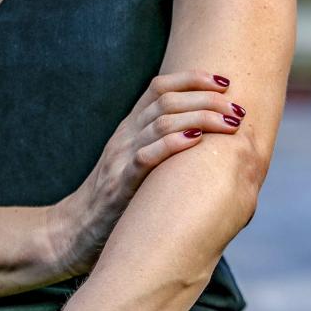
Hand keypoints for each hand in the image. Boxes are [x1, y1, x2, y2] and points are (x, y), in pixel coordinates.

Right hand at [51, 68, 246, 276]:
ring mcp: (121, 157)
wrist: (73, 231)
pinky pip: (146, 156)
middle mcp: (125, 135)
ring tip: (230, 123)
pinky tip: (196, 140)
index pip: (159, 87)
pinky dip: (173, 144)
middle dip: (207, 99)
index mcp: (129, 127)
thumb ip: (160, 146)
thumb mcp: (134, 163)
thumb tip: (207, 138)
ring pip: (162, 122)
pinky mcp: (120, 184)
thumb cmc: (114, 200)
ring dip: (202, 118)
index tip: (225, 82)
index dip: (193, 78)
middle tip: (237, 108)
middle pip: (167, 100)